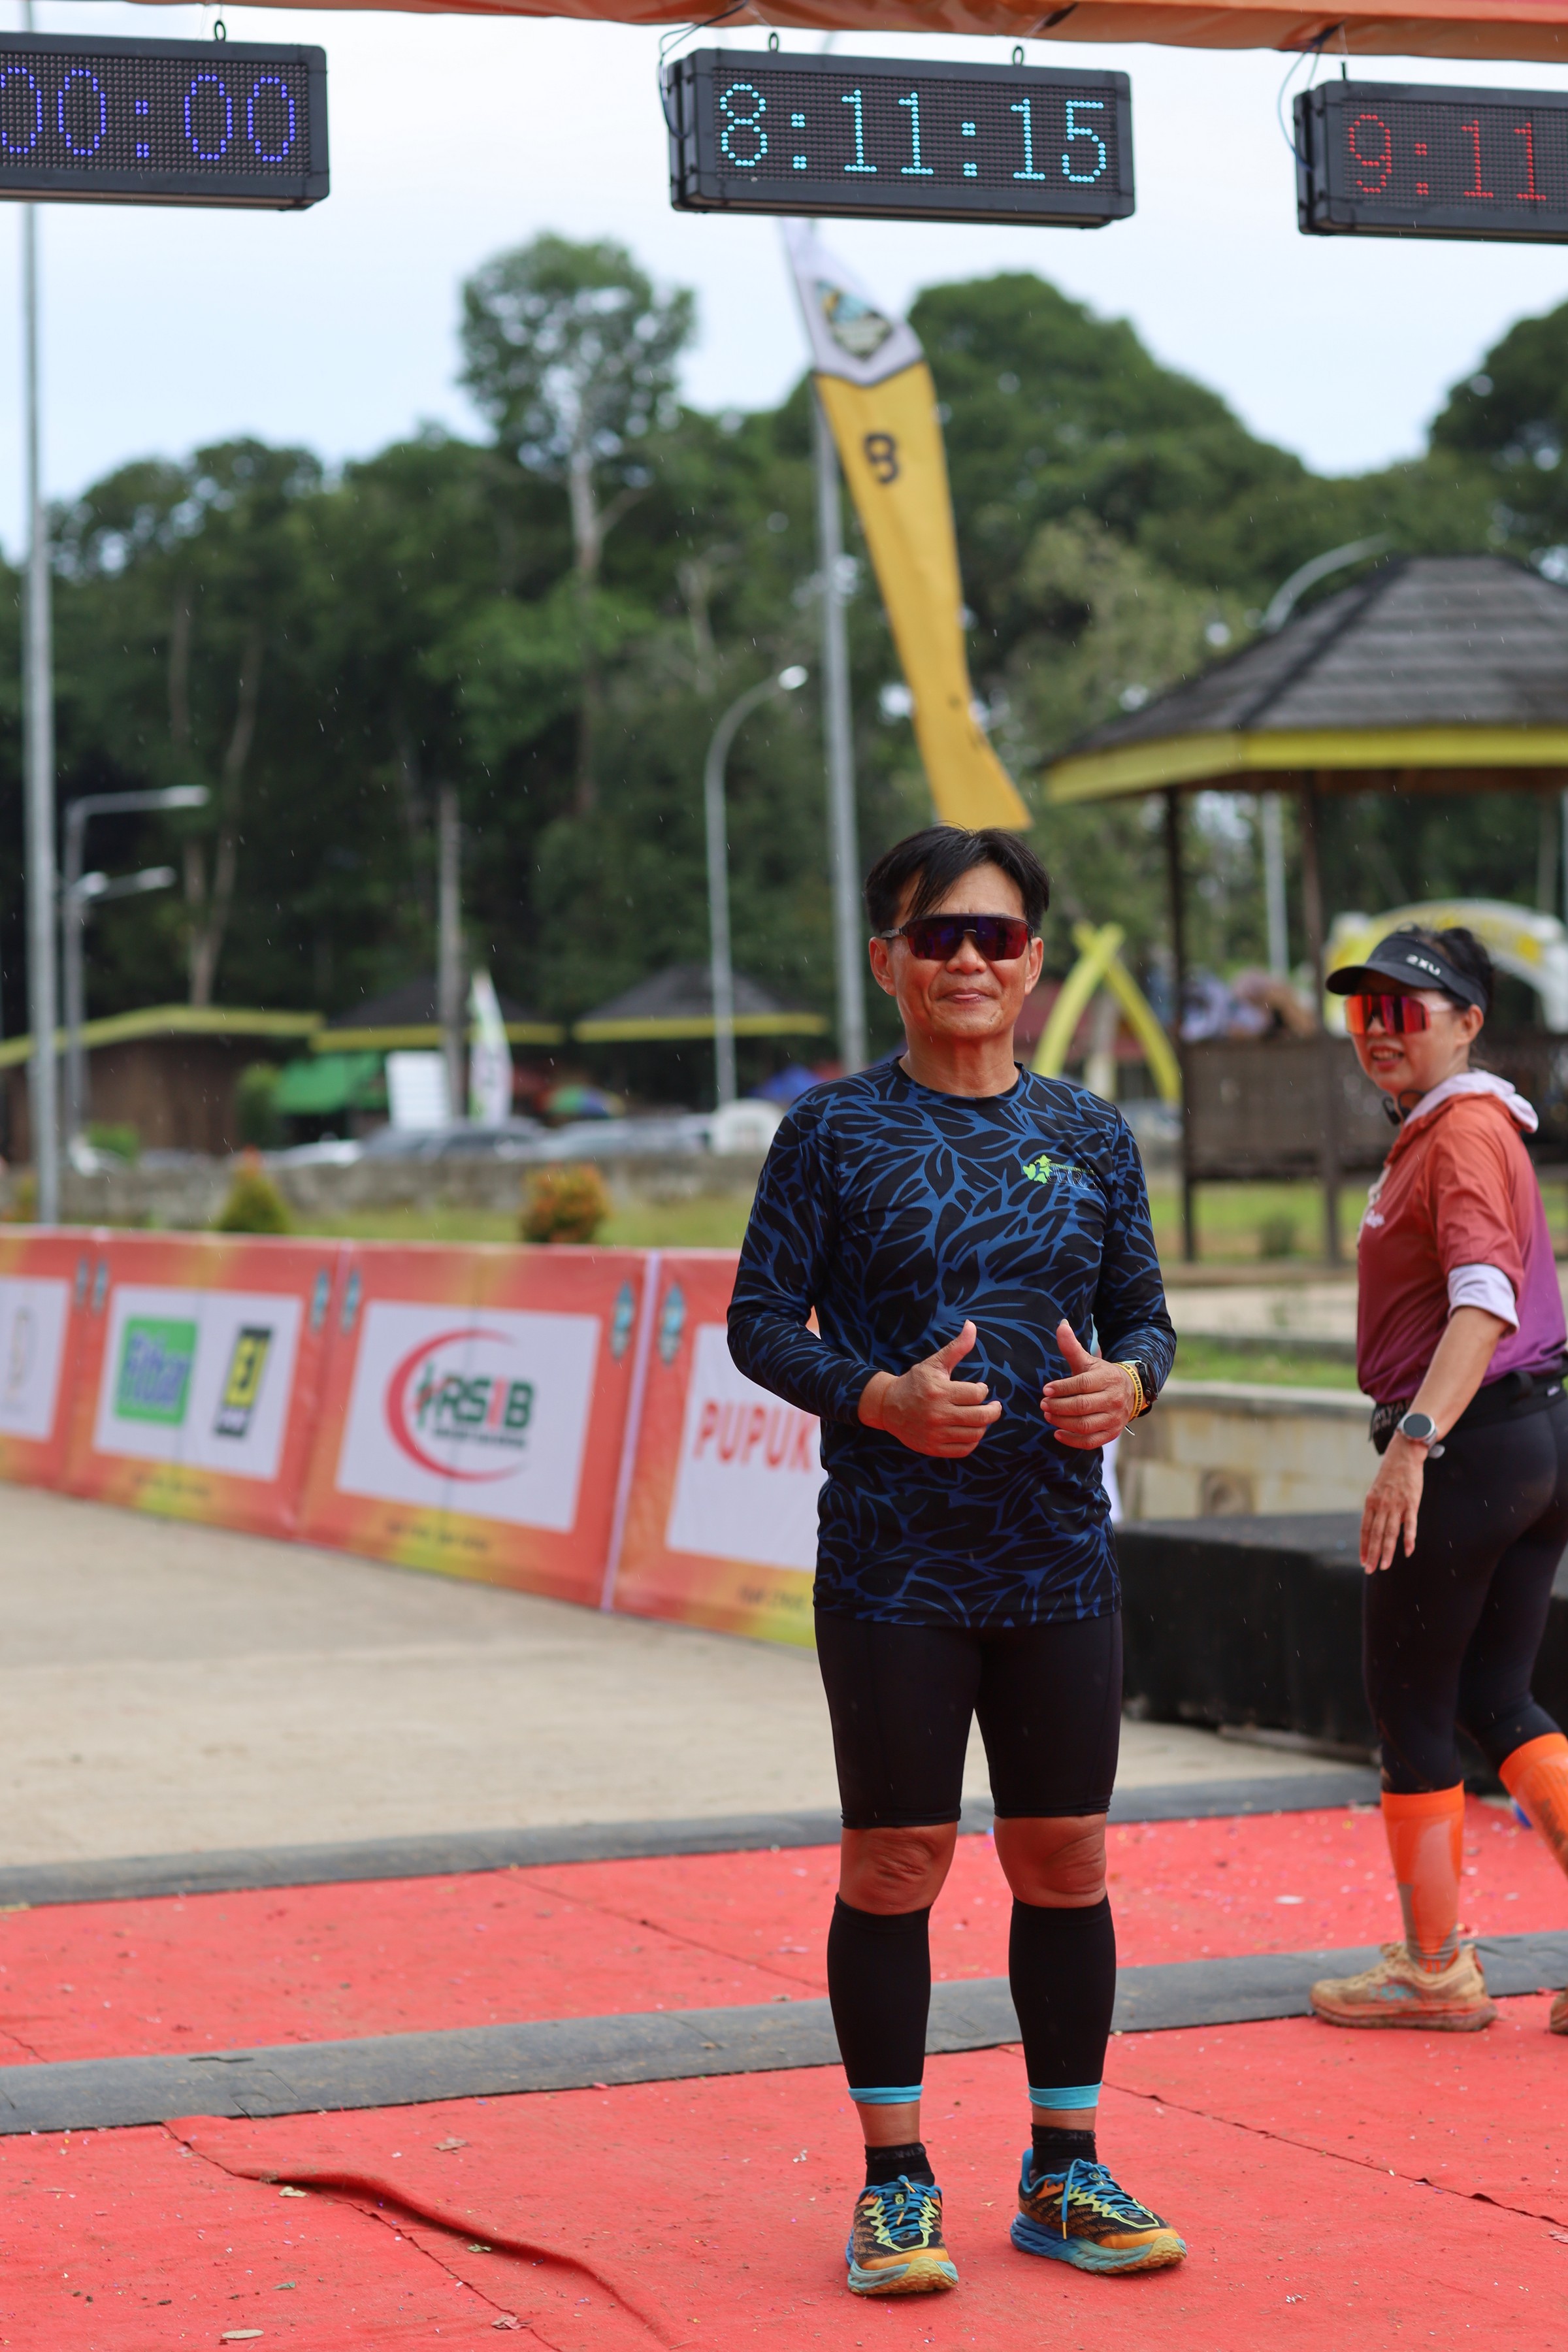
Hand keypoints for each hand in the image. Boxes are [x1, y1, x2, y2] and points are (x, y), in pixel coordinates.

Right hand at [858, 1320, 1001, 1458]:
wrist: (888, 1406)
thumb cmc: (915, 1382)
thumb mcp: (934, 1363)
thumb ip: (957, 1347)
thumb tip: (972, 1325)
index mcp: (940, 1391)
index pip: (977, 1394)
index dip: (983, 1390)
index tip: (980, 1388)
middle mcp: (938, 1414)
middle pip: (980, 1417)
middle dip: (993, 1410)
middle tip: (994, 1406)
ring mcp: (935, 1433)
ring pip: (974, 1434)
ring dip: (983, 1426)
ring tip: (981, 1417)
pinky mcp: (933, 1447)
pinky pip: (963, 1450)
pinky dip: (972, 1441)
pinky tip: (970, 1430)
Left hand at [1040, 1320, 1136, 1450]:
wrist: (1131, 1392)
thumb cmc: (1102, 1376)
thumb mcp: (1088, 1361)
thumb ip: (1072, 1347)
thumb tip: (1060, 1324)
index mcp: (1106, 1379)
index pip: (1082, 1385)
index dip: (1062, 1388)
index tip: (1046, 1389)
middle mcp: (1112, 1399)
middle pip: (1082, 1406)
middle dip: (1059, 1406)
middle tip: (1043, 1404)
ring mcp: (1113, 1418)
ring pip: (1085, 1425)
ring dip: (1063, 1422)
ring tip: (1048, 1415)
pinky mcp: (1111, 1433)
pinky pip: (1090, 1441)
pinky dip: (1072, 1440)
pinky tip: (1057, 1433)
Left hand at [1361, 1434, 1424, 1573]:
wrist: (1403, 1455)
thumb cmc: (1390, 1474)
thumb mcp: (1376, 1490)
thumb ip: (1376, 1509)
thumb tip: (1376, 1527)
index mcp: (1370, 1503)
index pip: (1365, 1530)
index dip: (1364, 1546)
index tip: (1363, 1561)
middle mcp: (1381, 1505)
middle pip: (1376, 1535)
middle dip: (1373, 1554)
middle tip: (1370, 1570)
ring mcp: (1396, 1505)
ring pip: (1390, 1532)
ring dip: (1387, 1551)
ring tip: (1384, 1566)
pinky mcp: (1411, 1503)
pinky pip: (1410, 1524)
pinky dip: (1408, 1539)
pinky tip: (1407, 1552)